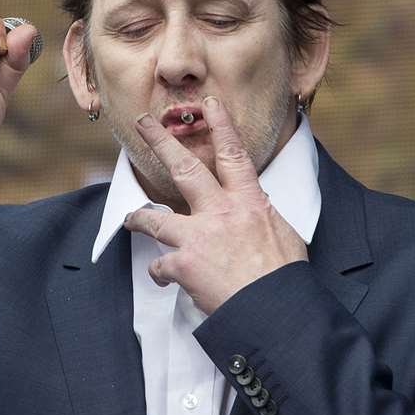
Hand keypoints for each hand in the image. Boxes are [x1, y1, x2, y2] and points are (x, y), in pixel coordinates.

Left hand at [120, 96, 307, 313]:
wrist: (272, 309)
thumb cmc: (283, 278)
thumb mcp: (284, 237)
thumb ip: (264, 218)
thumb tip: (259, 212)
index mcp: (250, 203)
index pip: (233, 155)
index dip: (221, 126)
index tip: (209, 105)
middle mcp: (221, 212)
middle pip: (184, 169)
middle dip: (160, 142)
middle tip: (143, 124)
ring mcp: (198, 237)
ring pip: (155, 218)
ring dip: (139, 218)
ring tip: (130, 218)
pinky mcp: (183, 265)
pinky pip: (160, 266)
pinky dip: (160, 273)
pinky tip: (163, 279)